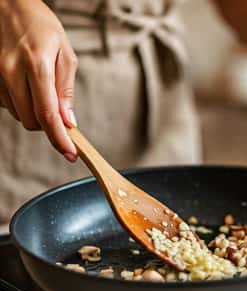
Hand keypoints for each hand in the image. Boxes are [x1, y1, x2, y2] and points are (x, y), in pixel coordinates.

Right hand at [0, 0, 77, 160]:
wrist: (9, 6)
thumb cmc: (42, 28)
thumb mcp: (65, 55)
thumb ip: (66, 90)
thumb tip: (68, 121)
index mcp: (36, 66)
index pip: (48, 115)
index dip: (60, 139)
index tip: (71, 153)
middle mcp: (11, 74)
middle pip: (32, 122)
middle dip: (49, 125)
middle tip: (60, 113)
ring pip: (20, 116)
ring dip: (36, 113)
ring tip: (42, 90)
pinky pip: (10, 106)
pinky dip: (23, 104)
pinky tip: (28, 86)